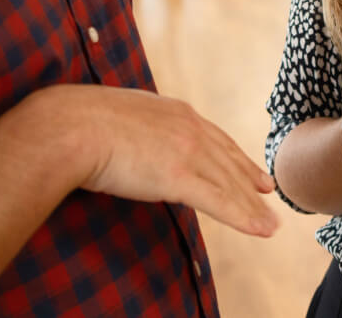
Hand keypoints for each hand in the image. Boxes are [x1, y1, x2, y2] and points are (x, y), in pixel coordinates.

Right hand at [33, 85, 278, 237]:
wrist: (71, 126)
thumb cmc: (81, 123)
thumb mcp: (121, 116)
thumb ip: (138, 127)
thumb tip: (133, 139)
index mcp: (174, 111)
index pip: (213, 136)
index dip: (233, 154)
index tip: (249, 167)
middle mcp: (188, 127)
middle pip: (227, 160)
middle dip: (249, 178)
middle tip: (268, 191)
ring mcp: (187, 150)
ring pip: (229, 184)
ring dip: (253, 207)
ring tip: (270, 223)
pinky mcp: (179, 175)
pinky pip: (220, 201)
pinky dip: (244, 217)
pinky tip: (261, 229)